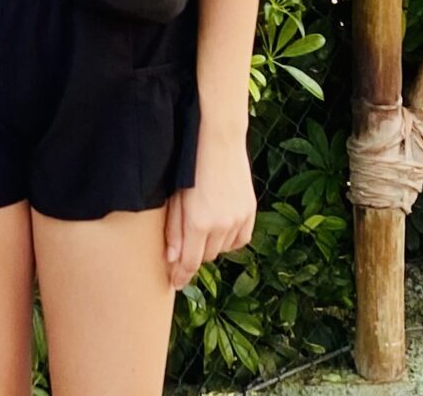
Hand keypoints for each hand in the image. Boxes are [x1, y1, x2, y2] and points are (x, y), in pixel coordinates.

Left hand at [165, 123, 256, 288]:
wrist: (219, 140)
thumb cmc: (189, 164)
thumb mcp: (175, 196)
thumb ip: (173, 230)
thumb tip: (172, 261)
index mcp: (198, 222)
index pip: (189, 262)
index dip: (181, 275)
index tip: (175, 283)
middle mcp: (220, 225)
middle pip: (206, 257)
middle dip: (194, 254)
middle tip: (185, 245)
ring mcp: (238, 219)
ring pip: (223, 249)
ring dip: (211, 245)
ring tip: (203, 227)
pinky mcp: (250, 211)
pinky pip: (240, 239)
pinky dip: (229, 238)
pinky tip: (220, 225)